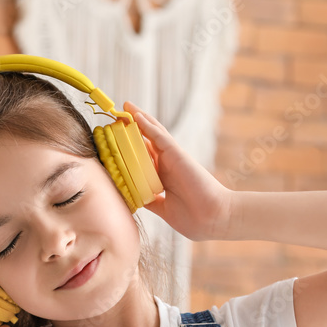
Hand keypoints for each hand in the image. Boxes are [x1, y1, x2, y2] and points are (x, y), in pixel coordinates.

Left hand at [124, 101, 236, 241]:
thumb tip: (135, 198)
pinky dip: (147, 125)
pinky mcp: (177, 155)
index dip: (129, 148)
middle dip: (131, 129)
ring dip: (138, 119)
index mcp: (163, 177)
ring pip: (152, 133)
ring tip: (124, 107)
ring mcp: (172, 158)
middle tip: (116, 116)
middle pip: (147, 141)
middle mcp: (167, 164)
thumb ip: (151, 201)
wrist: (213, 220)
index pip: (143, 158)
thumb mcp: (164, 209)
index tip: (113, 142)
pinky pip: (160, 136)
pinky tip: (136, 115)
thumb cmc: (193, 218)